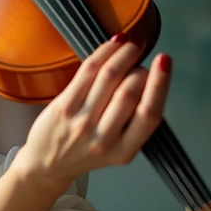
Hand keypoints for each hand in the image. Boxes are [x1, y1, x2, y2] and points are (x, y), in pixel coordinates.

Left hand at [12, 36, 171, 187]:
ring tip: (129, 47)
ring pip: (108, 78)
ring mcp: (81, 123)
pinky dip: (103, 53)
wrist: (46, 166)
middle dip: (139, 68)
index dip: (160, 84)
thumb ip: (133, 121)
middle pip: (129, 92)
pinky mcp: (63, 107)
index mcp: (124, 152)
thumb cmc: (85, 152)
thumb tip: (149, 77)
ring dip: (123, 55)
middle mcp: (103, 139)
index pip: (149, 115)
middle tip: (141, 60)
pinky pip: (87, 72)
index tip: (165, 61)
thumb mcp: (117, 149)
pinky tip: (112, 45)